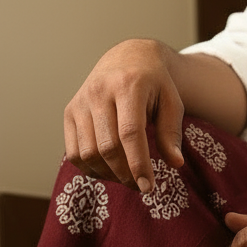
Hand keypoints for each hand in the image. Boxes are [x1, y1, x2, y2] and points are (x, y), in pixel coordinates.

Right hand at [63, 39, 183, 191]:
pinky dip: (91, 169)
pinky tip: (109, 170)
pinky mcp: (70, 112)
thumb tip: (176, 163)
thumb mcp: (171, 102)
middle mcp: (99, 91)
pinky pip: (74, 153)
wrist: (127, 59)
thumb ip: (172, 133)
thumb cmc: (154, 85)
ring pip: (88, 153)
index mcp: (127, 84)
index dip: (138, 164)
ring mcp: (80, 102)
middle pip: (107, 147)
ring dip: (108, 175)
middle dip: (125, 174)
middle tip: (140, 185)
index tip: (148, 187)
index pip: (129, 133)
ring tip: (126, 177)